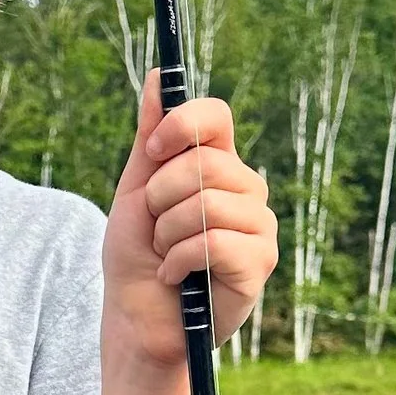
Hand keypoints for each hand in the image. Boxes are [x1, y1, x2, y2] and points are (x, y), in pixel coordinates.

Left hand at [103, 75, 276, 371]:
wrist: (136, 319)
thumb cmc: (136, 257)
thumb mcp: (135, 190)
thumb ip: (150, 137)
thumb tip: (157, 75)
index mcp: (218, 165)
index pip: (216, 115)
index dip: (182, 124)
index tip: (153, 151)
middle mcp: (246, 189)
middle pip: (206, 161)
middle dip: (161, 197)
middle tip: (156, 227)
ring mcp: (259, 226)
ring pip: (208, 203)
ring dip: (168, 234)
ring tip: (166, 255)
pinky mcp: (259, 263)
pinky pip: (214, 241)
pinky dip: (179, 260)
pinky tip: (176, 276)